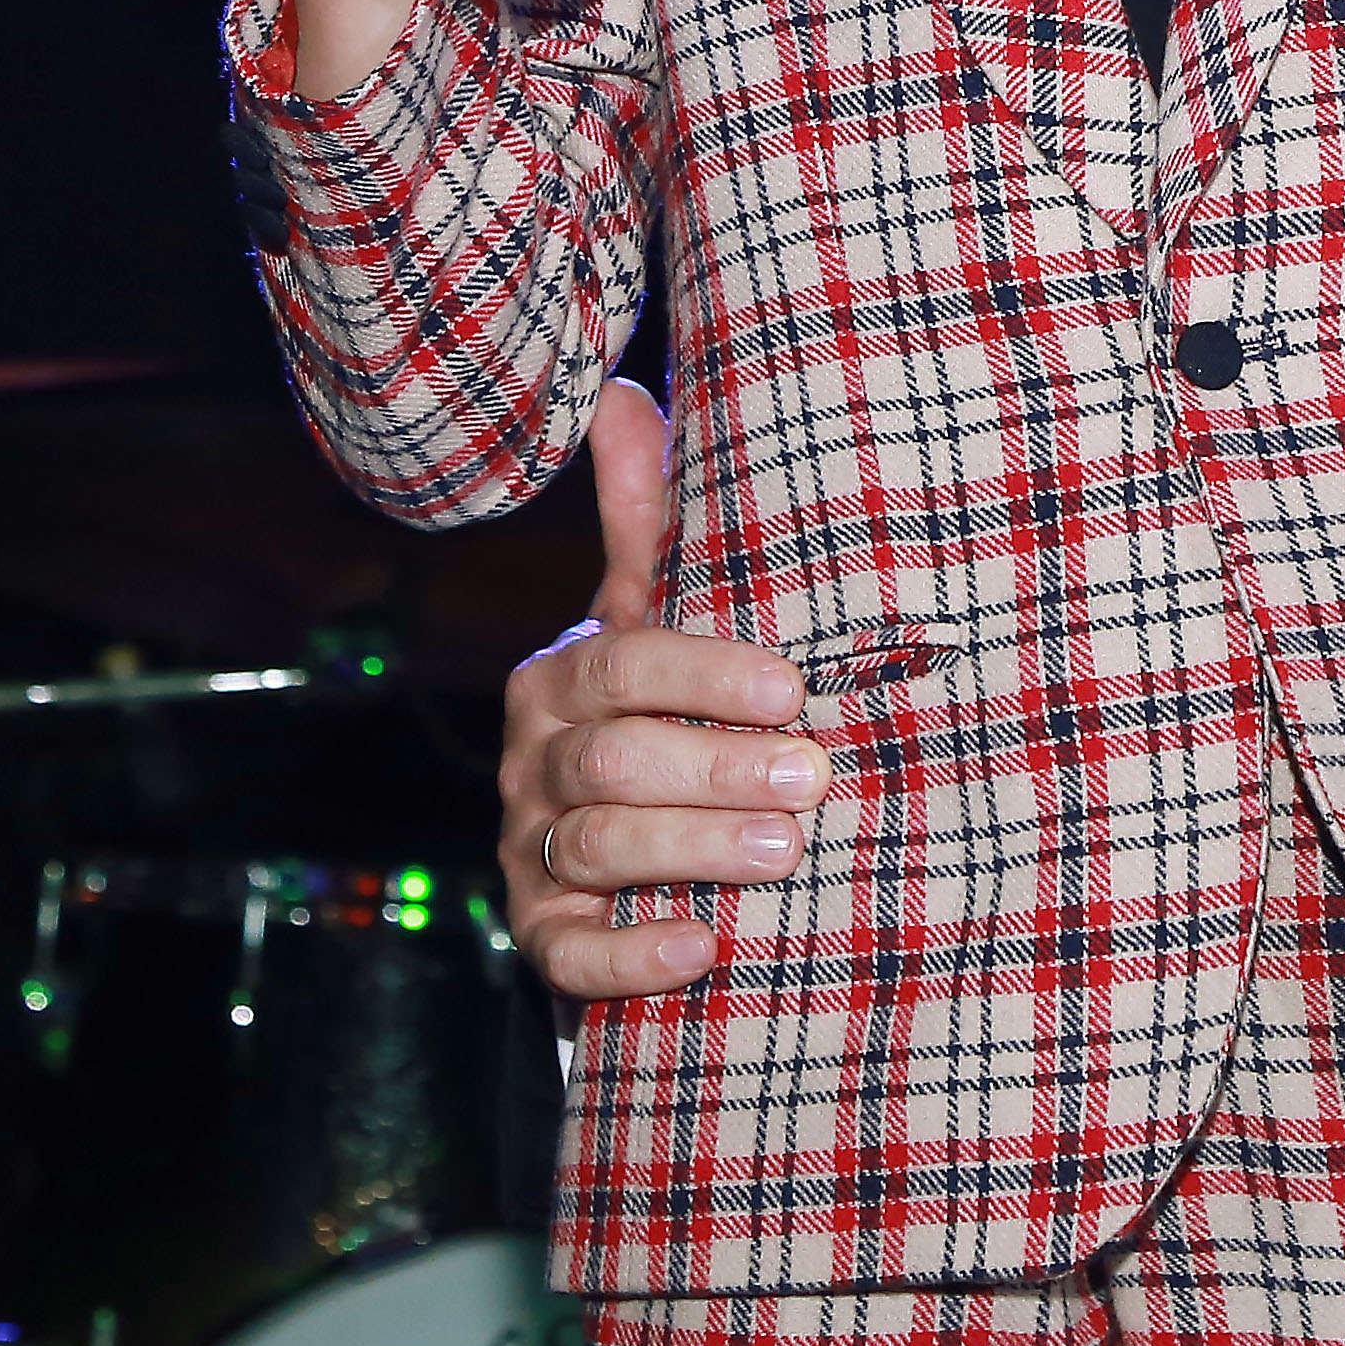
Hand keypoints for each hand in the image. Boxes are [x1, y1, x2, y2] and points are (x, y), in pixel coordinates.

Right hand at [497, 377, 838, 1001]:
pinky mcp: (543, 937)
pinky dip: (635, 956)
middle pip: (609, 761)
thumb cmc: (661, 709)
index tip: (792, 688)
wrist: (623, 849)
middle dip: (714, 769)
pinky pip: (571, 953)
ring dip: (694, 851)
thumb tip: (624, 389)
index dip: (704, 675)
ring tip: (787, 854)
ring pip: (595, 848)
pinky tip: (704, 949)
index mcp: (562, 676)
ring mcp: (530, 852)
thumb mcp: (654, 615)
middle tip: (814, 778)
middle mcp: (533, 762)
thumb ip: (647, 517)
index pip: (622, 663)